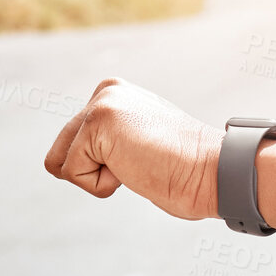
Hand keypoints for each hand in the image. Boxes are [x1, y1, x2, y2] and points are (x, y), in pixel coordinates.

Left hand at [43, 77, 220, 220]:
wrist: (213, 171)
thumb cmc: (186, 170)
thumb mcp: (140, 144)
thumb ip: (112, 140)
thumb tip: (67, 163)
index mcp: (117, 95)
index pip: (75, 144)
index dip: (106, 165)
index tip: (146, 156)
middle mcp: (107, 92)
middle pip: (61, 152)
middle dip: (98, 170)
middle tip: (143, 161)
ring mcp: (101, 104)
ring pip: (63, 163)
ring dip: (101, 176)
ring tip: (140, 162)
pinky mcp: (96, 122)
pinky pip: (73, 172)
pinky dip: (104, 183)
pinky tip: (137, 166)